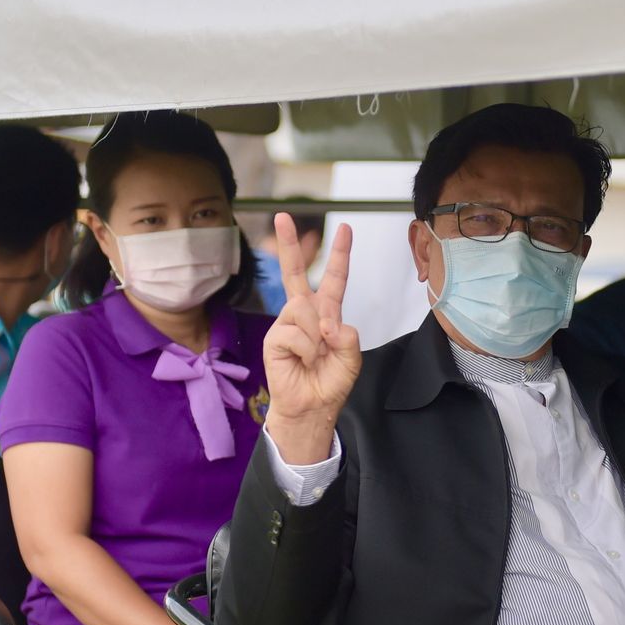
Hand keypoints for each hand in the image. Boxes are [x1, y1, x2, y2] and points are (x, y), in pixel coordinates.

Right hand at [262, 215, 360, 465]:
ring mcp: (286, 324)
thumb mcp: (351, 358)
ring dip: (317, 335)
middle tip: (282, 216)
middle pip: (295, 272)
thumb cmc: (330, 382)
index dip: (340, 254)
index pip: (335, 279)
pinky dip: (305, 349)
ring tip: (315, 355)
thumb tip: (326, 323)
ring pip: (304, 308)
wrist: (312, 408)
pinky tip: (302, 360)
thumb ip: (347, 336)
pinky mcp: (274, 338)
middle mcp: (303, 313)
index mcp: (326, 313)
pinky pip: (294, 332)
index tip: (345, 228)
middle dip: (288, 243)